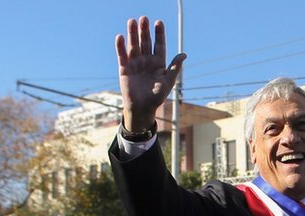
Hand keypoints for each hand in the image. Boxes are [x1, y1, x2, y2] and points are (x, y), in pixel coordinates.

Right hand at [115, 16, 186, 132]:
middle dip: (144, 30)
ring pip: (134, 46)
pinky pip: (122, 56)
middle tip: (144, 18)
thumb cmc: (157, 96)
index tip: (159, 22)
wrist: (142, 108)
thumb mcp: (168, 81)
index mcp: (158, 63)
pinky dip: (120, 47)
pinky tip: (120, 37)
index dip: (159, 34)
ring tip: (132, 21)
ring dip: (132, 34)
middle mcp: (146, 60)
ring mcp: (135, 63)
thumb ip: (174, 67)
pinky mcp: (124, 69)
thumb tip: (184, 54)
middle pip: (146, 42)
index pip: (159, 45)